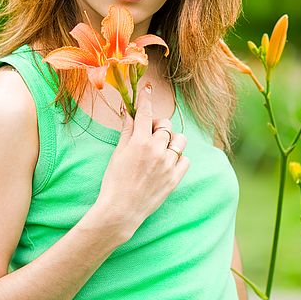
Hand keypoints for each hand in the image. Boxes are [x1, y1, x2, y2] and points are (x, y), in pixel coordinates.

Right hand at [92, 84, 188, 244]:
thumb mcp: (117, 154)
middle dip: (158, 127)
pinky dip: (179, 158)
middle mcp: (156, 150)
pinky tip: (168, 163)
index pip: (145, 113)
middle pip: (165, 125)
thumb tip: (129, 113)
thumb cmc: (114, 182)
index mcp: (139, 142)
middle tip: (150, 134)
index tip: (147, 88)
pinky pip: (186, 160)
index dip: (146, 99)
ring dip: (171, 141)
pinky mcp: (175, 178)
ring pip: (179, 141)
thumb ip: (127, 132)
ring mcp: (168, 164)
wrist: (121, 211)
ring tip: (161, 150)